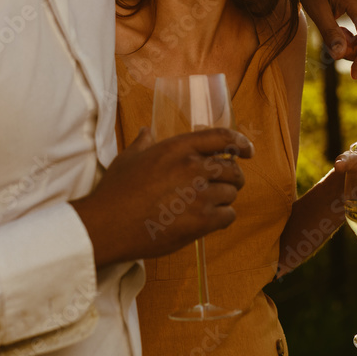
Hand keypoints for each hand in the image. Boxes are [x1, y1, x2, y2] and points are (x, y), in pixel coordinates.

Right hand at [73, 127, 252, 266]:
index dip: (240, 142)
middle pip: (232, 169)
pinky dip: (224, 217)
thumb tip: (147, 131)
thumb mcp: (129, 158)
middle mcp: (193, 168)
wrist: (108, 224)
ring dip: (225, 199)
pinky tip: (211, 219)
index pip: (222, 138)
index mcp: (179, 148)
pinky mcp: (201, 221)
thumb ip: (144, 143)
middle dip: (233, 177)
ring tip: (211, 204)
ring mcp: (199, 195)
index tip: (248, 151)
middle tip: (227, 184)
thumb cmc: (116, 190)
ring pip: (231, 193)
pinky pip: (228, 216)